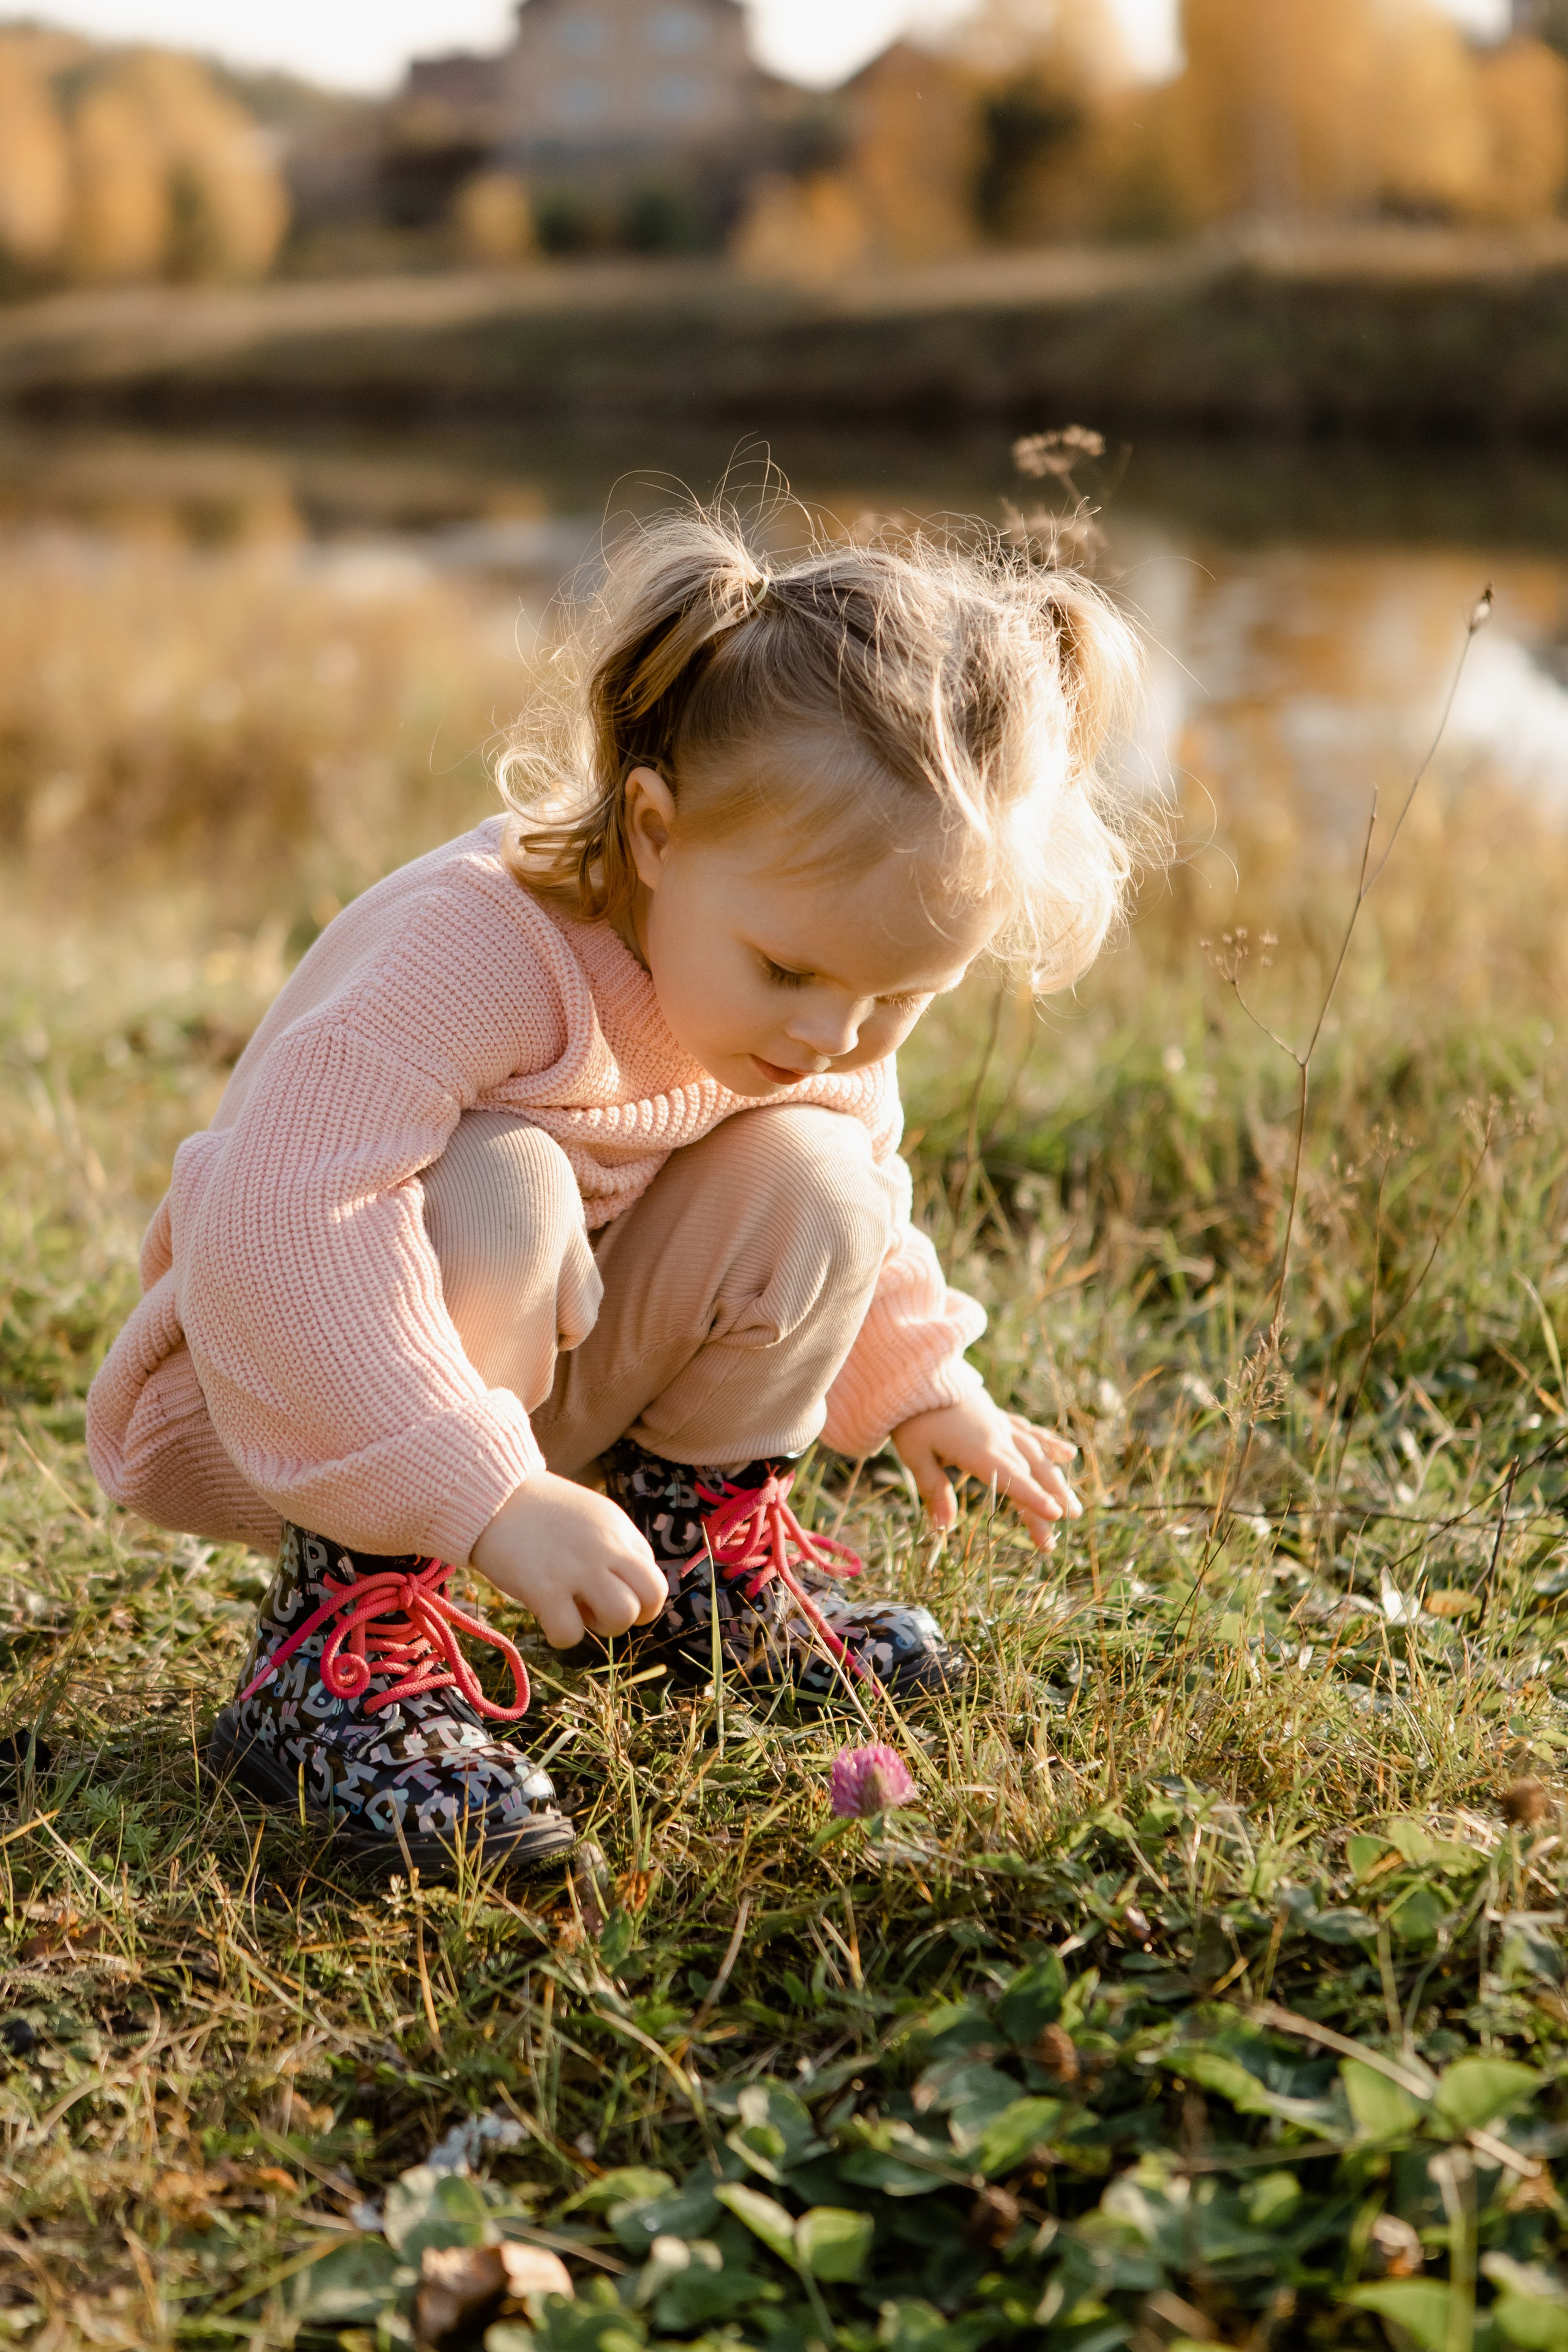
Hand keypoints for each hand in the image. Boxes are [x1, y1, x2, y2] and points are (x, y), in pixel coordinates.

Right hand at [471, 1471, 666, 1648]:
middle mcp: (605, 1548)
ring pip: (621, 1617)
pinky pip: (570, 1634)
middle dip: (633, 1615)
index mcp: (618, 1530)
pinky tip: (547, 1615)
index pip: (653, 1578)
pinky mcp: (544, 1589)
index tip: (608, 1591)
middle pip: (652, 1598)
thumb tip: (628, 1587)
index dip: (635, 1596)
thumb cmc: (539, 1509)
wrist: (489, 1495)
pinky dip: (561, 1635)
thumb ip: (615, 1545)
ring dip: (601, 1626)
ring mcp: (576, 1569)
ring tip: (575, 1610)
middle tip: (600, 1608)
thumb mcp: (592, 1515)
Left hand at [892, 1398, 1080, 1549]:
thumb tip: (944, 1529)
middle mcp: (997, 1437)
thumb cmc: (911, 1414)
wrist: (915, 1369)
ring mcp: (1000, 1425)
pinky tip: (1068, 1454)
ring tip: (1074, 1507)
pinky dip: (1049, 1443)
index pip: (1011, 1478)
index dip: (1033, 1498)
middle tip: (1067, 1526)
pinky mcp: (997, 1416)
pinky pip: (1029, 1431)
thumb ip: (934, 1489)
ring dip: (1056, 1480)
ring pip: (1036, 1455)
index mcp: (978, 1449)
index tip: (1055, 1516)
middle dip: (1050, 1501)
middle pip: (1029, 1473)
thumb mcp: (915, 1453)